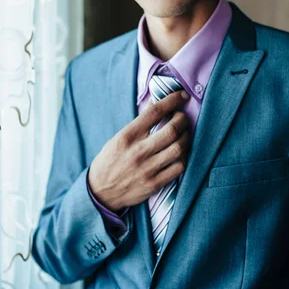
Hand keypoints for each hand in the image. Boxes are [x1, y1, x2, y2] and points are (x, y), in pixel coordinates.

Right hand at [88, 90, 190, 211]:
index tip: (182, 96)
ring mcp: (147, 169)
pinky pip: (178, 168)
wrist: (101, 191)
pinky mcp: (154, 184)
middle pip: (171, 130)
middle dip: (183, 120)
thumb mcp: (118, 138)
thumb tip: (158, 104)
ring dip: (186, 137)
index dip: (172, 100)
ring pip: (178, 148)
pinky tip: (181, 152)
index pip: (154, 112)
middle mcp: (138, 152)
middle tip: (183, 117)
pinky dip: (184, 156)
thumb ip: (138, 124)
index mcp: (127, 137)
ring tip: (184, 133)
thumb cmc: (110, 160)